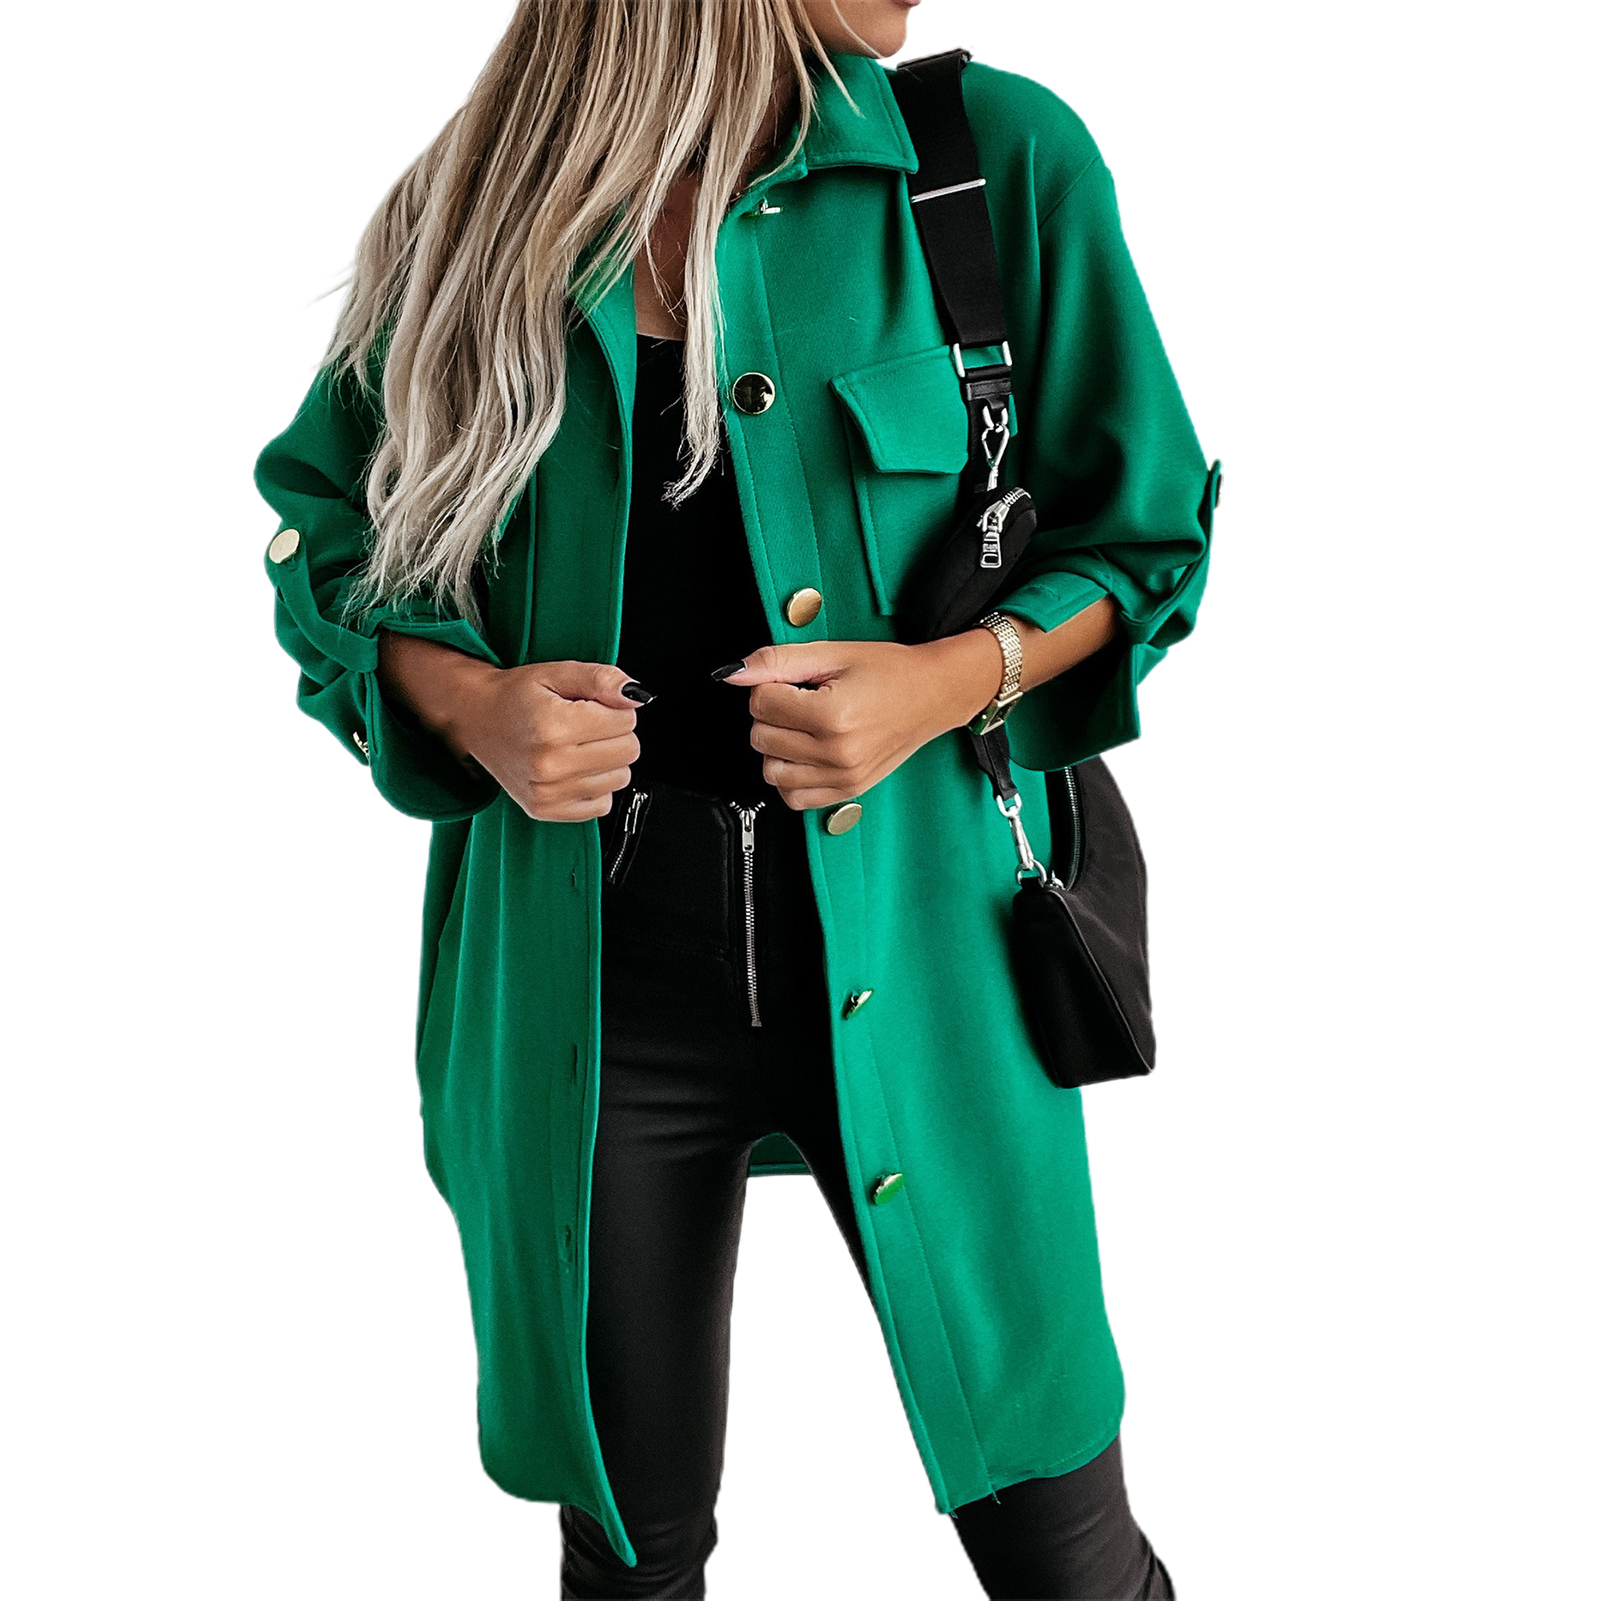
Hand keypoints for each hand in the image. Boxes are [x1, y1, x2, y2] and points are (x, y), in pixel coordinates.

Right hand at [377, 635, 647, 821]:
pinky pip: (602, 804)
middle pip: (628, 752)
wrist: (476, 718)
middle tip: (584, 725)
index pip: (627, 721)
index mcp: (554, 726)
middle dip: (614, 733)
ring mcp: (547, 792)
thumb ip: (602, 679)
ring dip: (606, 760)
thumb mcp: (558, 673)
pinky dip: (594, 786)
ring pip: (620, 778)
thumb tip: (637, 696)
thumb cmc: (517, 695)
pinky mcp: (545, 810)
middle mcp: (550, 764)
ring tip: (576, 746)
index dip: (615, 709)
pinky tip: (572, 768)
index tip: (591, 706)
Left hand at [716, 633, 1000, 810]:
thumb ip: (777, 661)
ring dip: (778, 746)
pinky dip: (791, 776)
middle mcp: (837, 752)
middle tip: (803, 700)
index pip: (761, 703)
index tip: (796, 680)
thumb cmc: (890, 672)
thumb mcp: (833, 654)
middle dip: (772, 714)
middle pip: (761, 737)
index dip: (771, 684)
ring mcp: (843, 776)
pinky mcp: (847, 791)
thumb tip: (733, 673)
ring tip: (805, 726)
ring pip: (771, 770)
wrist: (934, 694)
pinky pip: (793, 797)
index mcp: (832, 714)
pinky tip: (807, 753)